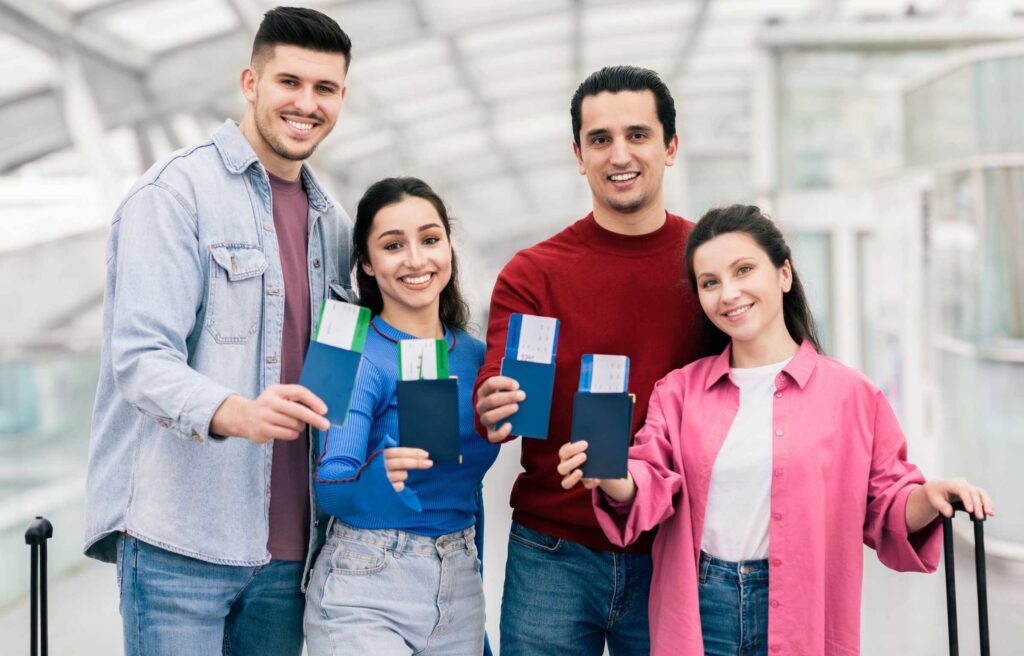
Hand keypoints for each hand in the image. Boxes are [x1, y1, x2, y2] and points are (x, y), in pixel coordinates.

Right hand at [213, 385, 329, 443]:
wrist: (244, 417)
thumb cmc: (270, 407)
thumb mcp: (280, 396)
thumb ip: (297, 400)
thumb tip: (321, 411)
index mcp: (276, 390)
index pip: (299, 392)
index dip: (313, 401)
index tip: (324, 410)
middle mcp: (269, 401)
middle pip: (297, 410)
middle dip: (314, 419)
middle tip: (326, 425)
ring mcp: (264, 416)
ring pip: (294, 424)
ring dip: (300, 427)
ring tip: (295, 424)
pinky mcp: (262, 429)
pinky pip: (287, 434)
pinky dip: (293, 434)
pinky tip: (288, 430)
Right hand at [383, 447, 432, 491]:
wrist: (368, 484)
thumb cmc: (385, 467)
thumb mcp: (389, 458)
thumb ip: (400, 454)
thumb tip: (422, 454)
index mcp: (383, 455)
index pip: (400, 452)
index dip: (414, 453)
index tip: (426, 455)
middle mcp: (381, 465)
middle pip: (402, 463)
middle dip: (417, 463)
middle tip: (430, 463)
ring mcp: (383, 477)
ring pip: (402, 475)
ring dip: (404, 475)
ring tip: (400, 475)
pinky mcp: (385, 489)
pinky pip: (399, 486)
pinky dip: (401, 485)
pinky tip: (399, 484)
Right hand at [476, 375, 525, 442]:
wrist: (503, 413)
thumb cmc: (507, 397)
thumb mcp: (507, 389)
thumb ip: (515, 387)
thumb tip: (530, 385)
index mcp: (484, 391)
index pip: (490, 384)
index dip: (504, 383)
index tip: (517, 385)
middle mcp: (481, 405)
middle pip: (491, 400)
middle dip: (508, 397)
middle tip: (522, 395)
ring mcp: (484, 419)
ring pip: (489, 417)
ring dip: (504, 411)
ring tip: (516, 407)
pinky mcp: (490, 432)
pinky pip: (492, 436)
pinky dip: (501, 432)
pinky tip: (510, 426)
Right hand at [557, 441, 635, 503]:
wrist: (598, 456)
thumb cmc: (591, 446)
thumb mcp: (590, 443)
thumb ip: (592, 442)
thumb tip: (602, 438)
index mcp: (565, 453)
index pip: (564, 452)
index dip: (573, 448)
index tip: (585, 444)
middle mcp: (565, 466)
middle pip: (562, 468)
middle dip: (573, 462)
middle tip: (585, 456)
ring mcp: (571, 477)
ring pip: (565, 483)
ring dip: (573, 478)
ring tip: (582, 472)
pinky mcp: (584, 483)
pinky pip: (584, 486)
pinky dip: (591, 483)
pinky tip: (598, 479)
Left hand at [906, 477, 993, 531]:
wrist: (936, 488)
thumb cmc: (935, 494)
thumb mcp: (934, 500)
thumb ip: (942, 506)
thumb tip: (949, 514)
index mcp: (951, 483)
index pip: (962, 490)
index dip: (967, 500)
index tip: (970, 511)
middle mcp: (962, 483)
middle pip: (973, 492)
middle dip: (978, 505)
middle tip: (980, 517)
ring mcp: (969, 487)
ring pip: (981, 493)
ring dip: (987, 503)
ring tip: (991, 514)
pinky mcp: (973, 492)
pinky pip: (982, 496)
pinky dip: (987, 504)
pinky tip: (990, 513)